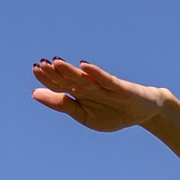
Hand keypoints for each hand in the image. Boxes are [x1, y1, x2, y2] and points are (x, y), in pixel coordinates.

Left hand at [30, 59, 168, 132]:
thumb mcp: (84, 116)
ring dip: (71, 71)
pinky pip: (107, 80)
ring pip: (85, 78)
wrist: (144, 114)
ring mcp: (105, 86)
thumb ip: (62, 104)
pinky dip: (96, 73)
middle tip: (41, 63)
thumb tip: (34, 93)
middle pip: (70, 79)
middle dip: (55, 72)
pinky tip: (86, 66)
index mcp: (80, 94)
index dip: (47, 78)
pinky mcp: (120, 87)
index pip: (60, 85)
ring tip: (56, 62)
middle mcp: (91, 86)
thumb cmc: (114, 114)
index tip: (35, 69)